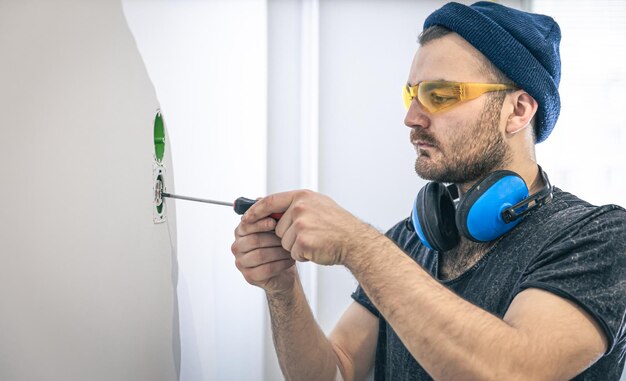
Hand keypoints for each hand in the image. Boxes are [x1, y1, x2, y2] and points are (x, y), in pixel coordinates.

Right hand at [231, 216, 296, 294]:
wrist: (284, 271)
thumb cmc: (279, 247)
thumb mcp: (277, 227)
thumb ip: (269, 213)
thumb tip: (261, 199)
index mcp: (241, 232)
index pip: (246, 225)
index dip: (260, 223)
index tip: (274, 223)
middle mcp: (238, 247)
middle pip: (254, 240)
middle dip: (274, 239)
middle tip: (288, 238)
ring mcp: (241, 263)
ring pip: (261, 255)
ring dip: (279, 252)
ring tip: (290, 249)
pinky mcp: (249, 277)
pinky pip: (266, 269)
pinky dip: (281, 264)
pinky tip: (289, 261)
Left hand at [242, 190, 380, 265]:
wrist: (355, 242)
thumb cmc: (338, 226)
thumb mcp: (318, 205)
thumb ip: (295, 204)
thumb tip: (271, 206)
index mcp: (303, 197)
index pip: (270, 201)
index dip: (256, 210)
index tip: (246, 218)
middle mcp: (300, 207)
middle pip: (277, 227)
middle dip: (289, 236)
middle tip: (311, 234)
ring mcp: (302, 224)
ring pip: (283, 242)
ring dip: (296, 247)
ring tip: (315, 241)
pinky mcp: (303, 241)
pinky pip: (292, 253)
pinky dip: (303, 255)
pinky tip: (317, 249)